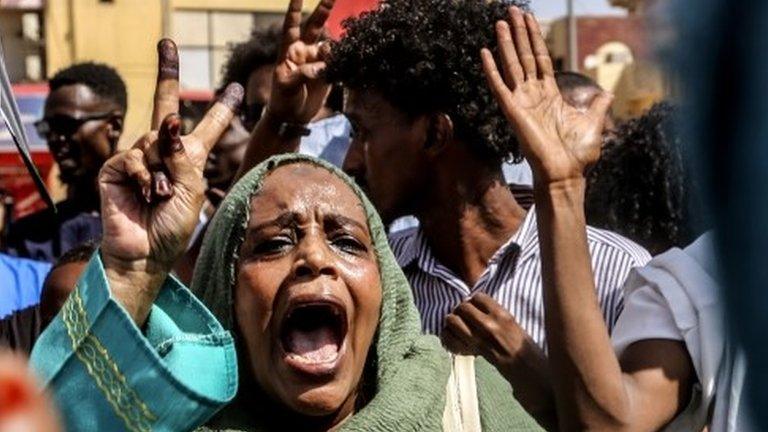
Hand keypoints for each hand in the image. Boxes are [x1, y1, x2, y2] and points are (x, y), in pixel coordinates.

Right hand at [99, 39, 242, 324]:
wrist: (146, 253)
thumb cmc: (174, 228)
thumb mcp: (192, 191)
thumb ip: (184, 157)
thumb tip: (169, 123)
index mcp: (190, 160)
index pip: (206, 128)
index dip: (220, 109)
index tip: (235, 88)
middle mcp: (164, 154)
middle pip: (164, 107)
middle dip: (167, 74)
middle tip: (167, 42)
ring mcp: (139, 159)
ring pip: (153, 141)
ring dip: (163, 171)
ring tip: (163, 197)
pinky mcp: (117, 168)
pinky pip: (136, 157)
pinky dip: (147, 177)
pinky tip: (148, 196)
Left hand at [266, 0, 335, 125]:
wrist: (292, 118)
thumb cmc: (283, 100)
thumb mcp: (287, 87)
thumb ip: (302, 74)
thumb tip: (319, 66)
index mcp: (289, 52)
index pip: (291, 27)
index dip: (294, 11)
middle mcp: (303, 52)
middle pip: (314, 27)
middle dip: (322, 11)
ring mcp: (316, 62)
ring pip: (329, 47)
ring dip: (332, 52)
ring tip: (327, 69)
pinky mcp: (327, 73)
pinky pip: (336, 62)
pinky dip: (341, 62)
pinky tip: (342, 67)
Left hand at [441, 294, 531, 363]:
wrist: (521, 363)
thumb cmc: (516, 339)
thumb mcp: (509, 319)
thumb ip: (491, 309)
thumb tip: (470, 301)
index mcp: (500, 315)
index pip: (477, 297)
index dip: (474, 300)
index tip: (475, 305)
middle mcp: (488, 325)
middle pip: (462, 307)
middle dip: (461, 309)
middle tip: (464, 314)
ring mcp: (478, 339)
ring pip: (452, 320)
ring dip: (452, 320)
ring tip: (456, 323)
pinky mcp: (471, 351)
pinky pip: (449, 339)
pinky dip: (447, 336)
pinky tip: (452, 335)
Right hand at [481, 7, 612, 184]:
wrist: (566, 174)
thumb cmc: (578, 154)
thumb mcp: (594, 122)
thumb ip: (598, 105)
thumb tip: (607, 93)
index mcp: (549, 95)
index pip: (539, 59)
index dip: (534, 38)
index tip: (529, 19)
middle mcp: (533, 95)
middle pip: (523, 56)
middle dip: (519, 33)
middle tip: (512, 11)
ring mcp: (521, 103)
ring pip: (511, 66)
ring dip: (506, 44)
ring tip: (501, 22)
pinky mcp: (513, 112)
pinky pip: (499, 86)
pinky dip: (491, 69)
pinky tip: (485, 52)